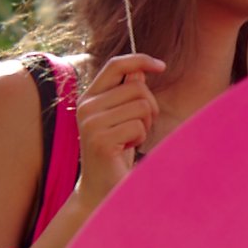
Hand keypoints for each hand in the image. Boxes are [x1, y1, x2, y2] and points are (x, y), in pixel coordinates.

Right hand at [73, 53, 164, 207]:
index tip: (161, 66)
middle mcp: (86, 106)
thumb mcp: (122, 117)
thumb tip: (140, 70)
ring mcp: (91, 123)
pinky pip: (138, 126)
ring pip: (142, 106)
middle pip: (138, 88)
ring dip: (145, 125)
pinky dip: (140, 138)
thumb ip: (127, 93)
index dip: (140, 60)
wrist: (100, 187)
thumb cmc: (117, 150)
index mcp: (89, 97)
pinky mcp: (101, 140)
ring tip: (129, 139)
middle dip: (149, 108)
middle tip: (138, 128)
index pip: (116, 65)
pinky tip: (126, 149)